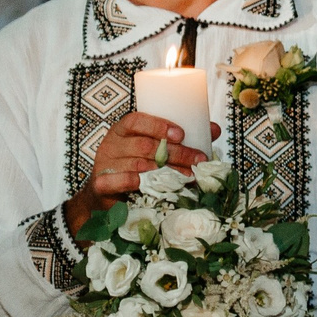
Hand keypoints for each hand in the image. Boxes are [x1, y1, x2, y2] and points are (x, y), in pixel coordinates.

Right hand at [65, 113, 214, 236]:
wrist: (109, 196)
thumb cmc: (139, 167)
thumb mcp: (157, 149)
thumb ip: (182, 139)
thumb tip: (214, 129)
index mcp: (124, 131)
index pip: (136, 120)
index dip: (158, 125)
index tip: (181, 134)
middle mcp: (112, 144)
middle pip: (144, 145)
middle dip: (175, 153)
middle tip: (198, 160)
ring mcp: (105, 164)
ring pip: (136, 164)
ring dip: (165, 171)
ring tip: (188, 176)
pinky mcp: (101, 184)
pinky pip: (116, 181)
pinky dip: (132, 182)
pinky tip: (149, 184)